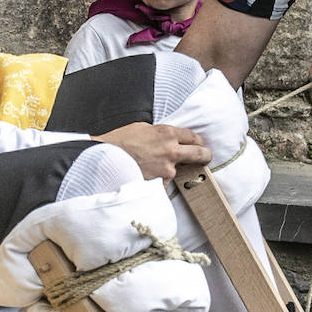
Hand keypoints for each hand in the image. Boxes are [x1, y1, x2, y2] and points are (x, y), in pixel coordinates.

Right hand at [94, 123, 210, 180]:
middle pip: (201, 154)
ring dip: (172, 169)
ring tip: (155, 167)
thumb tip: (168, 138)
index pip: (194, 137)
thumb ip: (159, 133)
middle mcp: (172, 150)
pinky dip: (159, 179)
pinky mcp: (160, 183)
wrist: (105, 160)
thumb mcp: (142, 128)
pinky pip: (165, 181)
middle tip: (206, 157)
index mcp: (168, 133)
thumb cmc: (119, 141)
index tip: (198, 145)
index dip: (197, 141)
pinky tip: (147, 175)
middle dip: (205, 155)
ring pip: (179, 170)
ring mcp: (167, 169)